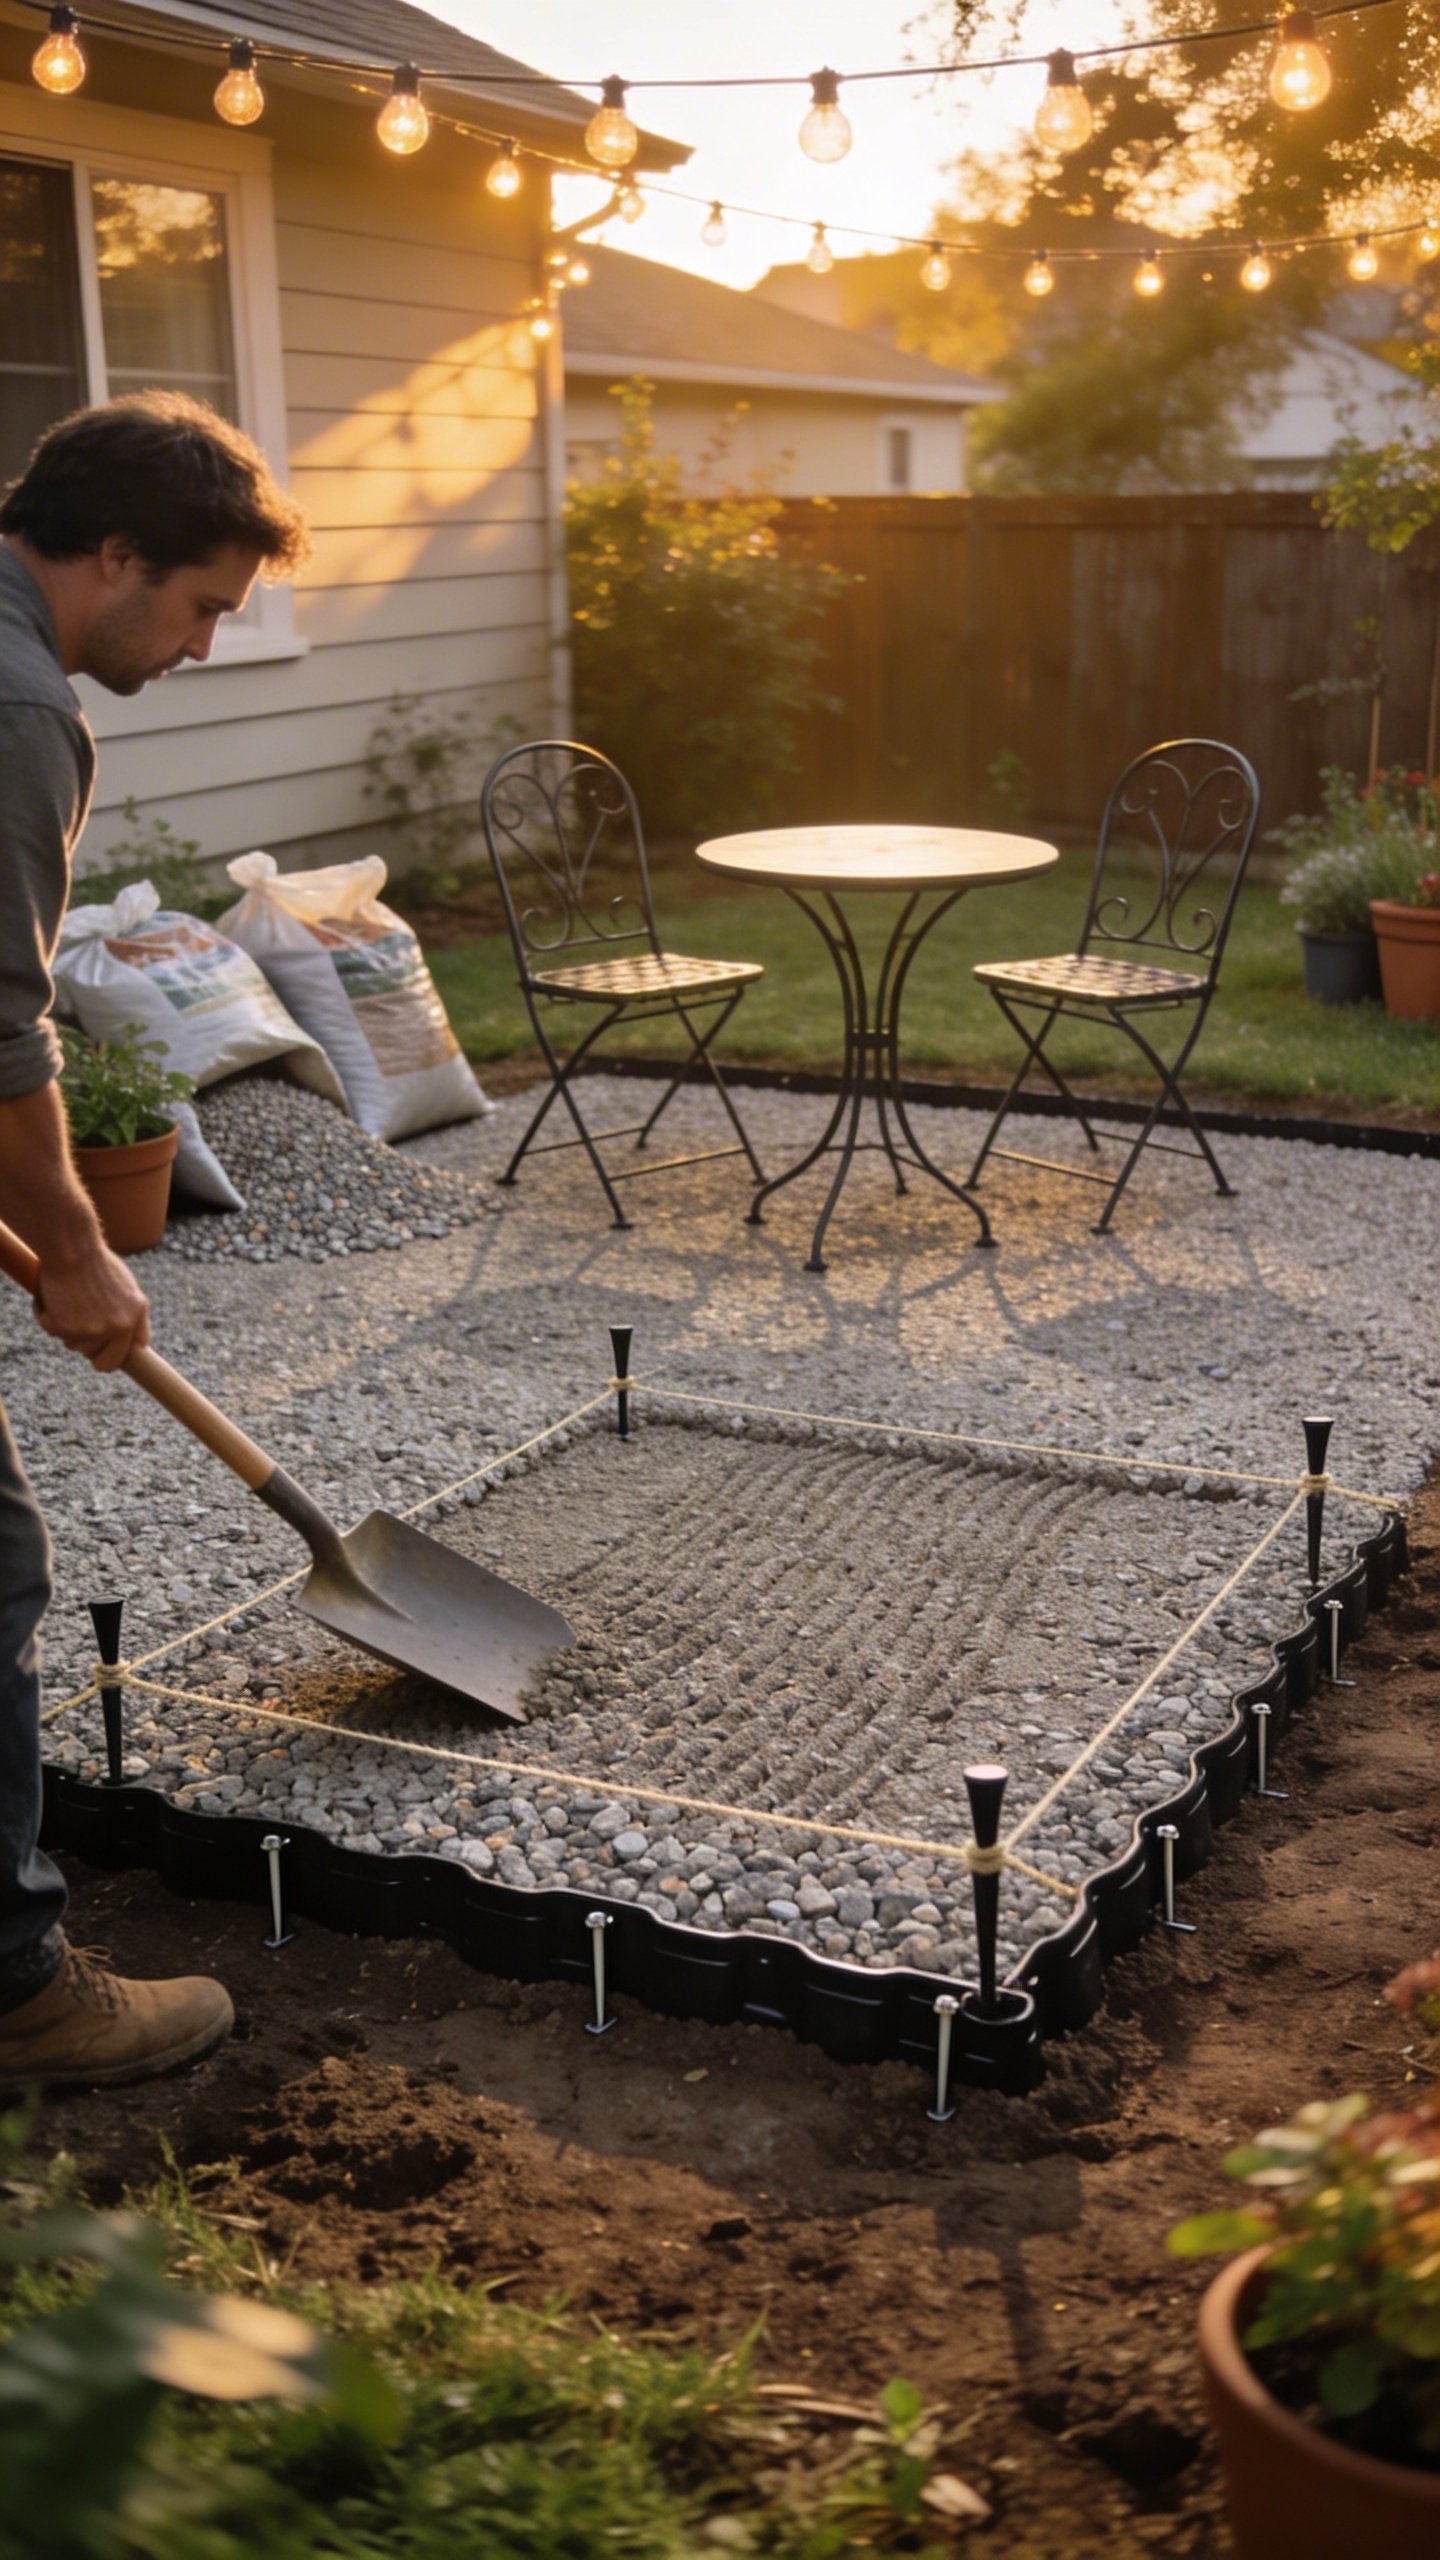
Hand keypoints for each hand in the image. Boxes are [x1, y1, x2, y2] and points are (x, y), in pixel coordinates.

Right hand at [34, 1241, 150, 1370]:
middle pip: (93, 1357)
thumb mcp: (130, 1289)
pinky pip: (51, 1332)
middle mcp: (113, 1328)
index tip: (98, 1354)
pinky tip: (54, 1296)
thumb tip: (141, 1345)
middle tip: (78, 1322)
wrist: (72, 1248)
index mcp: (131, 1320)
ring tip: (69, 1301)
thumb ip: (137, 1319)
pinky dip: (47, 1316)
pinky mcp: (62, 1327)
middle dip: (85, 1345)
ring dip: (67, 1328)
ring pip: (72, 1344)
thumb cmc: (98, 1264)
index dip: (105, 1358)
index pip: (117, 1360)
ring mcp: (87, 1330)